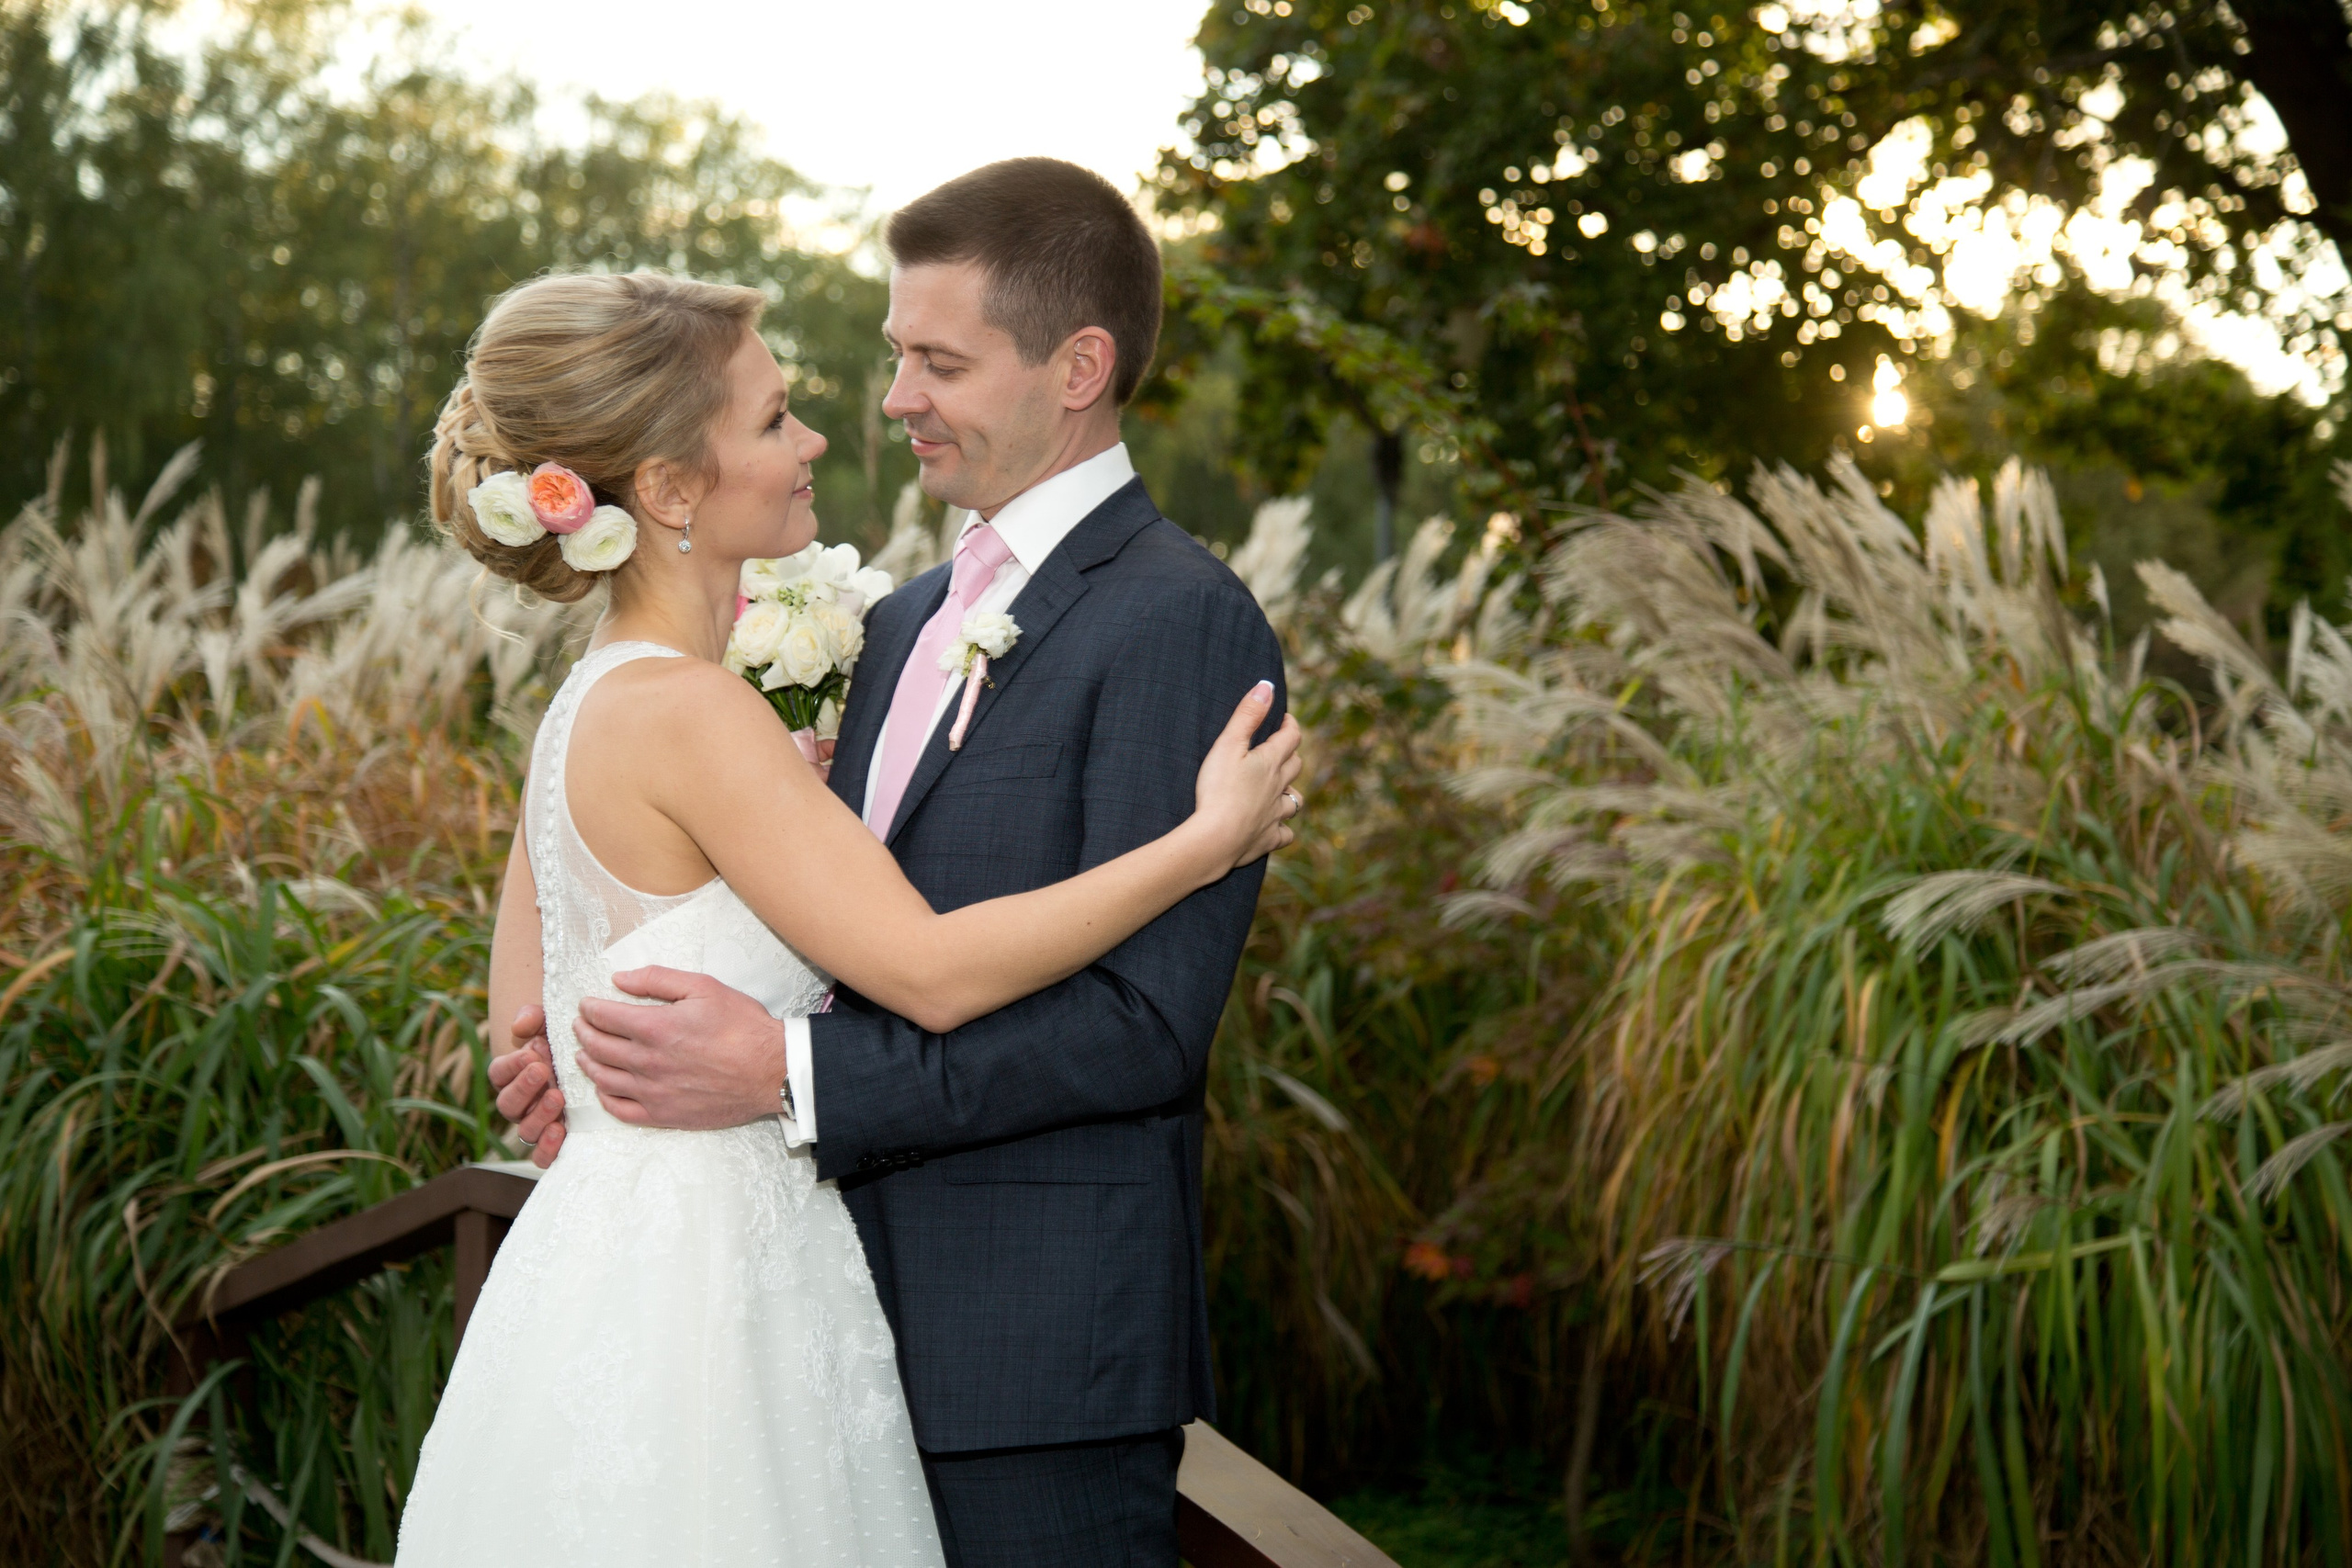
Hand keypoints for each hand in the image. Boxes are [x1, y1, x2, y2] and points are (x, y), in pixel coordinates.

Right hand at [488, 1002, 566, 1168]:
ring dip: (539, 1115)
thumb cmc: (565, 1040)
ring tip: (557, 1097)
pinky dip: (547, 1149)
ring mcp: (536, 1124)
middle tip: (542, 1070)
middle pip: (508, 1104)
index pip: (498, 1073)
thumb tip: (521, 1025)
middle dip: (524, 1087)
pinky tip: (560, 1131)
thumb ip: (533, 1017)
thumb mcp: (551, 1022)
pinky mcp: (555, 1141)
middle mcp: (519, 1103)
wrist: (594, 1060)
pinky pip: (542, 1156)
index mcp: (512, 1076)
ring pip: (525, 1130)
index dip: (511, 1065)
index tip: (530, 1052)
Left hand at [573, 967, 785, 1129]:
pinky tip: (603, 1088)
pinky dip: (605, 1097)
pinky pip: (621, 1110)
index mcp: (655, 1027)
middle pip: (597, 1046)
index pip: (604, 1016)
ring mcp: (653, 1091)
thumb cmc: (742, 1027)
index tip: (586, 1004)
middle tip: (580, 1025)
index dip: (588, 1008)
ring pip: (603, 1078)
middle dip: (583, 1031)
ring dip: (587, 1063)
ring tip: (583, 1053)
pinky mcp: (663, 1115)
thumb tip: (619, 979)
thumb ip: (657, 979)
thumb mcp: (704, 987)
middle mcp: (647, 1061)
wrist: (771, 1070)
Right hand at [1192, 680, 1303, 870]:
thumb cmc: (1218, 788)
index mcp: (1270, 762)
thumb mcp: (1228, 744)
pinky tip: (1275, 827)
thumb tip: (1267, 686)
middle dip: (1290, 754)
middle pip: (1295, 766)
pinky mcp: (1268, 840)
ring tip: (1280, 789)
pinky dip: (1282, 829)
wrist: (1215, 838)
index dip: (1290, 724)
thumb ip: (1247, 715)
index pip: (1291, 736)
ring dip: (1291, 792)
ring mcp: (1275, 815)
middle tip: (1279, 749)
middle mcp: (1279, 787)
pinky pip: (1285, 834)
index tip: (1284, 719)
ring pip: (1295, 801)